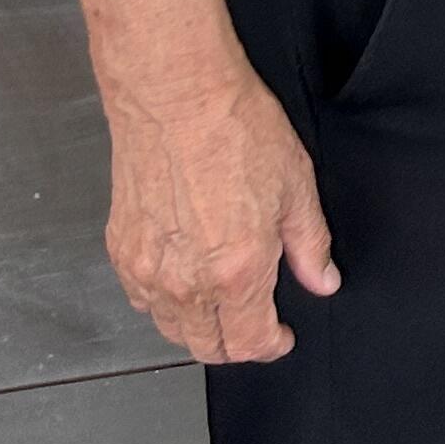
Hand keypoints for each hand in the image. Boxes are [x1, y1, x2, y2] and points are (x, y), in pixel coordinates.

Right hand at [105, 58, 339, 362]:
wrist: (177, 96)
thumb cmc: (235, 129)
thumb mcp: (296, 185)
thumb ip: (311, 244)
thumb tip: (323, 280)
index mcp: (238, 273)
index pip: (250, 343)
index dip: (272, 345)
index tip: (280, 336)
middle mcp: (188, 283)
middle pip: (207, 347)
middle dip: (236, 344)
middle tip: (254, 323)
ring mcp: (148, 270)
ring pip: (170, 328)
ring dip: (198, 327)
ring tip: (220, 303)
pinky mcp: (121, 250)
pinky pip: (140, 299)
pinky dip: (162, 302)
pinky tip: (182, 280)